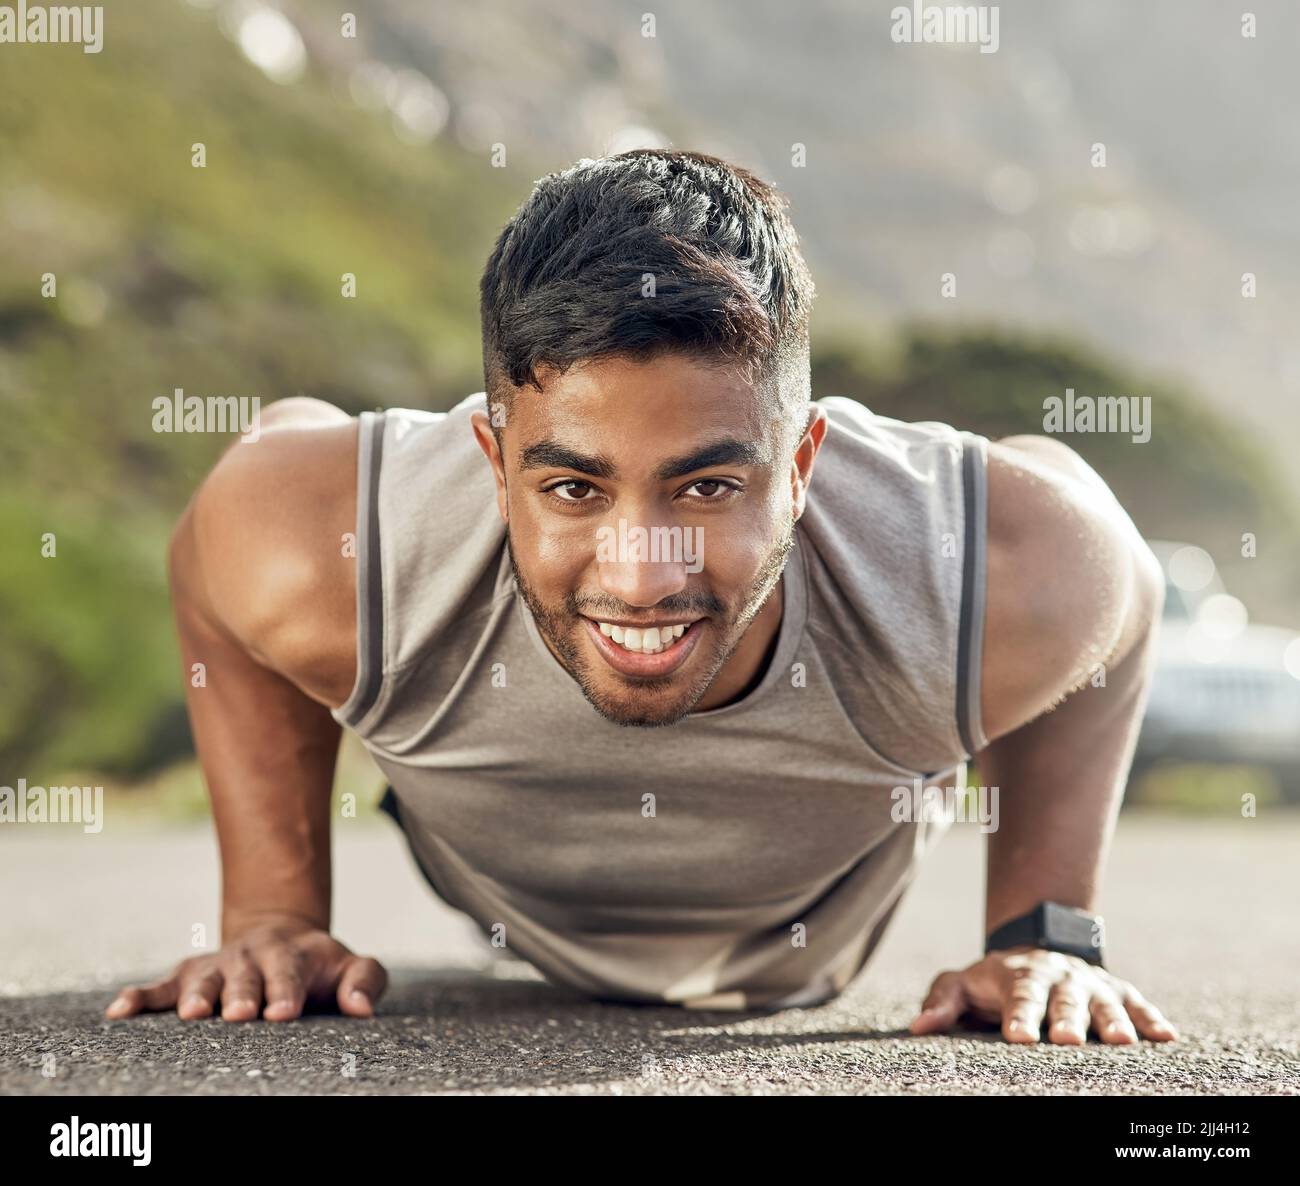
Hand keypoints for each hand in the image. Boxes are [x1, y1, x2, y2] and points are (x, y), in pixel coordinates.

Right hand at [104, 915, 388, 1021]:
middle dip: (242, 994)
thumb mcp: (352, 966)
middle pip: (247, 976)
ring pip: (204, 977)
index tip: (283, 1012)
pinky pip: (160, 985)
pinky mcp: (189, 974)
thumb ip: (364, 981)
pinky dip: (140, 996)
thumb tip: (362, 1009)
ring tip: (192, 1014)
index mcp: (295, 955)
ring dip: (196, 994)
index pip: (292, 973)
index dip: (286, 992)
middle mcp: (253, 956)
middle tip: (239, 1014)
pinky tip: (120, 1010)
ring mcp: (219, 965)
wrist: (283, 936)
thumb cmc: (320, 967)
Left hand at [908, 945, 1178, 1044]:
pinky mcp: (1118, 992)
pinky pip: (1137, 1004)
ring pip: (1102, 1002)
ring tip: (1122, 1043)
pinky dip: (1151, 1019)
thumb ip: (943, 1002)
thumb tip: (918, 1027)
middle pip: (1062, 1000)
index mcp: (1019, 977)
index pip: (1018, 997)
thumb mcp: (962, 983)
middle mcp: (1058, 978)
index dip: (1019, 1017)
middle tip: (1068, 1040)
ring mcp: (1090, 984)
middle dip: (1066, 1019)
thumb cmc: (993, 980)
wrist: (1035, 948)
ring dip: (1113, 1021)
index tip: (1018, 1039)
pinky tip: (1167, 1037)